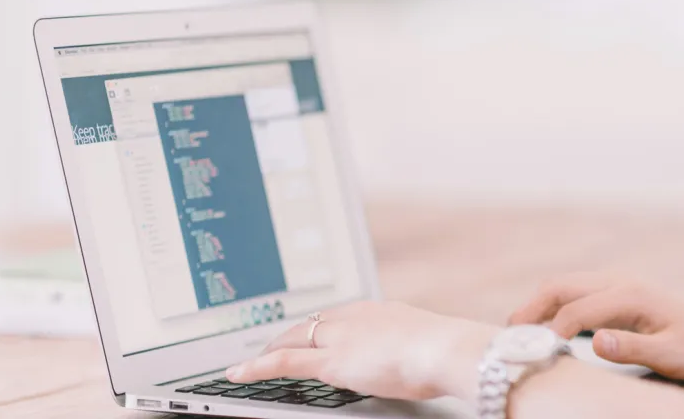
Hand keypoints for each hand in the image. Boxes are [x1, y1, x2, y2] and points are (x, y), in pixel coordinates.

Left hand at [226, 301, 497, 400]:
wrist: (444, 350)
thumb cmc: (445, 351)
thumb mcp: (424, 342)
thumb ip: (406, 344)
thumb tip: (410, 354)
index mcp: (374, 310)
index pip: (334, 316)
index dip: (316, 326)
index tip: (309, 332)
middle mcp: (351, 317)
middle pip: (309, 323)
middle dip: (288, 334)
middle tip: (272, 344)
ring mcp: (338, 337)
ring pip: (292, 339)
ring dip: (271, 348)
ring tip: (253, 360)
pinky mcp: (330, 361)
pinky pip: (283, 362)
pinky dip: (258, 367)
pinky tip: (239, 373)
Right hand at [509, 276, 683, 379]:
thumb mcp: (673, 356)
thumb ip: (634, 349)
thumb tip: (595, 342)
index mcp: (630, 295)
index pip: (577, 310)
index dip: (553, 330)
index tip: (538, 351)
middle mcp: (617, 281)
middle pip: (561, 286)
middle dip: (531, 307)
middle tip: (511, 332)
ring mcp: (612, 282)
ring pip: (562, 285)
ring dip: (537, 303)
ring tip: (518, 328)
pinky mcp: (610, 289)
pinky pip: (571, 291)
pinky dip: (550, 304)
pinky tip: (542, 323)